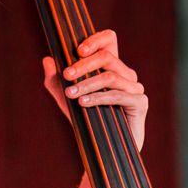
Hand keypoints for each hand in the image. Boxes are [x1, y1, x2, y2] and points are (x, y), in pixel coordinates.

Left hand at [42, 29, 148, 148]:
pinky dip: (98, 98)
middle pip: (107, 57)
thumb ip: (55, 81)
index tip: (77, 50)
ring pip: (110, 76)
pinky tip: (83, 103)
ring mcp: (135, 87)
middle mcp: (126, 74)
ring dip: (87, 84)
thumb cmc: (86, 119)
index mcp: (111, 66)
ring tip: (70, 93)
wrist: (103, 149)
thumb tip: (47, 60)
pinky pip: (117, 95)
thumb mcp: (65, 99)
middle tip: (66, 75)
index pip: (109, 39)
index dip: (96, 39)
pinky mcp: (140, 102)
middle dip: (83, 65)